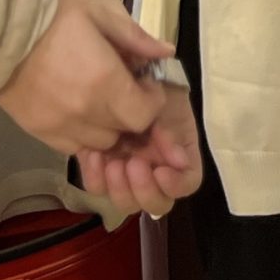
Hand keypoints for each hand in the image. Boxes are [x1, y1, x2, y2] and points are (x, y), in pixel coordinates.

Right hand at [0, 0, 170, 156]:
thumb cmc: (53, 17)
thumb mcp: (100, 15)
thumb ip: (136, 39)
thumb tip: (167, 52)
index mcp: (106, 82)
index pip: (144, 114)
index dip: (151, 101)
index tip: (144, 83)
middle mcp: (86, 112)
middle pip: (124, 131)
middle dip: (131, 113)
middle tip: (123, 90)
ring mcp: (61, 126)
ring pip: (100, 143)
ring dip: (107, 126)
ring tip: (99, 101)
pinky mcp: (40, 132)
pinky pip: (72, 146)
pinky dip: (82, 133)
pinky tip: (77, 111)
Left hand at [76, 84, 202, 217]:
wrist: (124, 76)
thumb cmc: (154, 88)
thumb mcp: (169, 104)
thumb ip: (174, 130)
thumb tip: (178, 161)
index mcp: (179, 157)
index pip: (186, 184)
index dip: (175, 185)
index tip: (161, 171)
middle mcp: (156, 172)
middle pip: (156, 203)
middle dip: (144, 190)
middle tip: (133, 164)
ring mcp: (128, 174)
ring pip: (126, 202)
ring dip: (119, 188)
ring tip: (112, 162)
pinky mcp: (102, 168)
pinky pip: (96, 186)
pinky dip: (94, 176)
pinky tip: (92, 154)